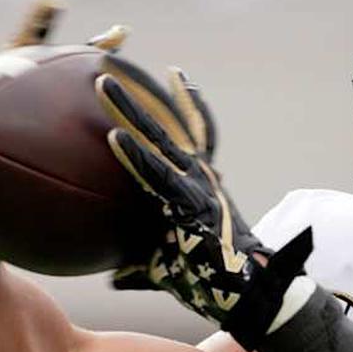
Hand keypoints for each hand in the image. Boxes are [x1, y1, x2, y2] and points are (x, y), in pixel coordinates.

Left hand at [96, 72, 311, 350]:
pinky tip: (113, 136)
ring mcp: (195, 184)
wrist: (250, 292)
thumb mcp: (170, 265)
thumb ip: (140, 265)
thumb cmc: (213, 280)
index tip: (168, 73)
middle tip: (108, 59)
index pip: (183, 132)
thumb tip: (113, 278)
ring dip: (129, 108)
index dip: (175, 102)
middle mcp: (198, 174)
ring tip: (102, 81)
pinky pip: (156, 174)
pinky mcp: (190, 202)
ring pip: (157, 137)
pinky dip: (135, 155)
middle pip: (163, 121)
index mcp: (196, 181)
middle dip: (136, 90)